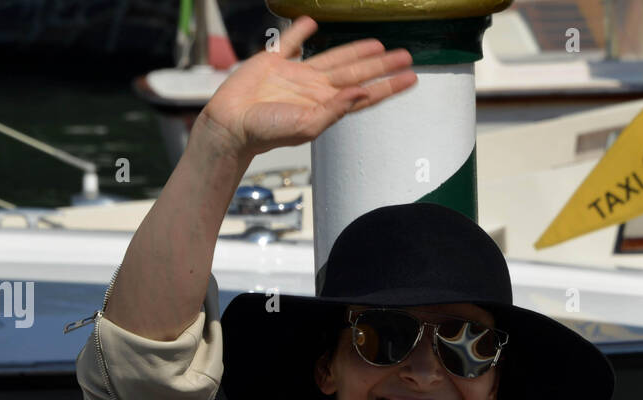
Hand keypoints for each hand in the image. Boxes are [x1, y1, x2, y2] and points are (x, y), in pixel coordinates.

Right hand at [201, 16, 416, 157]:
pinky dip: (302, 32)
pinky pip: (291, 42)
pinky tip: (313, 23)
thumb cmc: (267, 132)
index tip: (411, 78)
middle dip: (382, 66)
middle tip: (406, 55)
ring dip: (355, 50)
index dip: (389, 86)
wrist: (232, 125)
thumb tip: (363, 91)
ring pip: (333, 57)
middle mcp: (315, 89)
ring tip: (378, 43)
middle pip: (356, 73)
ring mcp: (296, 75)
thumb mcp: (307, 126)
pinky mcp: (273, 62)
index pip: (366, 94)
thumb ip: (336, 109)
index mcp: (326, 105)